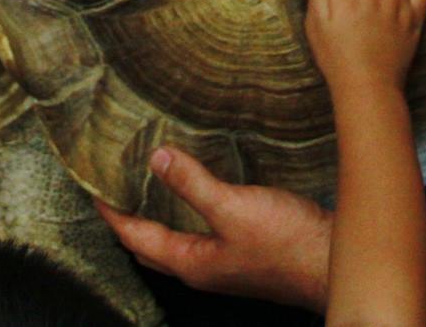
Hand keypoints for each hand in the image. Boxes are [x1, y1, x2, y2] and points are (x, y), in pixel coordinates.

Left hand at [96, 147, 332, 311]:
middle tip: (114, 188)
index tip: (93, 186)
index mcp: (191, 263)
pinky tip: (200, 189)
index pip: (135, 236)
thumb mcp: (233, 208)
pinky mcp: (245, 250)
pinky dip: (189, 210)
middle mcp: (203, 267)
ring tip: (148, 182)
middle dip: (128, 219)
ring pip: (177, 238)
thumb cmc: (287, 246)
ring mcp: (224, 262)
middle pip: (150, 244)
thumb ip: (193, 183)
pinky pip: (203, 230)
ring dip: (158, 215)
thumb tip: (156, 159)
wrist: (333, 264)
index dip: (111, 212)